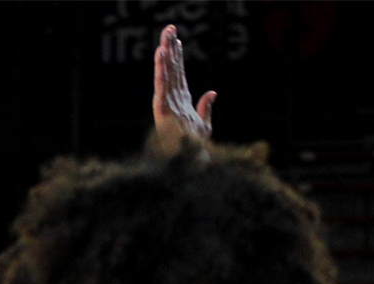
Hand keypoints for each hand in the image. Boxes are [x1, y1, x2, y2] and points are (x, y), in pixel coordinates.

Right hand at [150, 23, 214, 153]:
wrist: (190, 164)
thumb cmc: (194, 148)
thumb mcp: (204, 124)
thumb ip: (206, 107)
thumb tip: (212, 92)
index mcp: (181, 102)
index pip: (179, 75)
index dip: (178, 58)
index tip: (177, 41)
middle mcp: (173, 100)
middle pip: (172, 70)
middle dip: (170, 49)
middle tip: (169, 28)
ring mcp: (167, 104)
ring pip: (167, 74)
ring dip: (165, 54)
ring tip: (165, 36)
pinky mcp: (163, 110)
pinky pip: (162, 86)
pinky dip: (161, 70)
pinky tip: (161, 55)